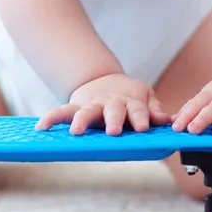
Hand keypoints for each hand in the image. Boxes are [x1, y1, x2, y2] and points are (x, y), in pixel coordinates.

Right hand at [35, 74, 171, 135]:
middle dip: (113, 121)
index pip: (138, 111)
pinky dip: (51, 118)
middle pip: (113, 111)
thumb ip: (155, 110)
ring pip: (85, 112)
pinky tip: (40, 127)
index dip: (142, 118)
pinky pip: (61, 112)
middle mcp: (111, 104)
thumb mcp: (145, 97)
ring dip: (81, 121)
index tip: (144, 127)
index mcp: (131, 103)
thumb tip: (170, 120)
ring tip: (75, 131)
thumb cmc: (128, 95)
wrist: (102, 79)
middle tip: (113, 131)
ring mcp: (92, 105)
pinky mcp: (76, 106)